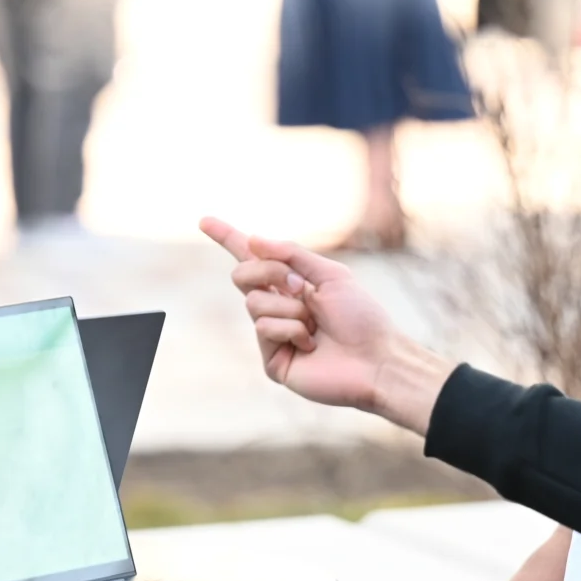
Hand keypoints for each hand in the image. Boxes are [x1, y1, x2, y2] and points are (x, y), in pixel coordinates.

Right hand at [200, 217, 456, 430]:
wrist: (376, 359)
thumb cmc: (361, 317)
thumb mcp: (330, 274)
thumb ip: (292, 254)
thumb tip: (252, 239)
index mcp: (290, 284)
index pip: (252, 259)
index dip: (227, 238)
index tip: (204, 220)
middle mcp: (276, 306)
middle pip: (242, 274)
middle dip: (271, 273)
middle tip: (302, 287)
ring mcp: (272, 334)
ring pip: (253, 303)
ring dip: (290, 307)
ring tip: (315, 324)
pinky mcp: (271, 360)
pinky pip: (263, 328)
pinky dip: (291, 329)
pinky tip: (310, 343)